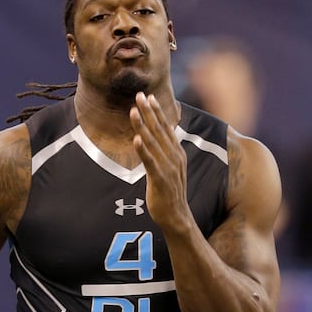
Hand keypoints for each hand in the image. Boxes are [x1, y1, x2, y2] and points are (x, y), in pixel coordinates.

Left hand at [130, 92, 190, 230]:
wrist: (177, 216)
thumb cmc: (170, 191)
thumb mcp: (170, 167)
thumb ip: (166, 151)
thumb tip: (160, 135)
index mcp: (176, 152)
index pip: (166, 127)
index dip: (157, 111)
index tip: (149, 96)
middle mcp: (174, 157)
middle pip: (159, 130)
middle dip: (149, 112)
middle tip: (139, 95)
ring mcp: (168, 167)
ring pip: (153, 142)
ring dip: (143, 126)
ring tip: (133, 111)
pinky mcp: (161, 179)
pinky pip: (150, 162)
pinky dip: (143, 150)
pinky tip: (136, 139)